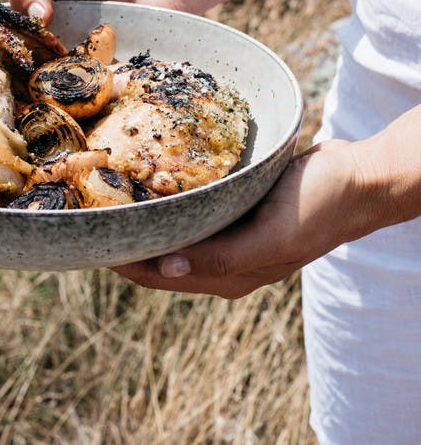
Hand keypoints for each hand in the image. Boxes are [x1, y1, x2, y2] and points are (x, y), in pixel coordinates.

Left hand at [114, 139, 370, 298]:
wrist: (358, 178)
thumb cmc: (318, 207)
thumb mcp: (271, 237)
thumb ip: (221, 259)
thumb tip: (164, 269)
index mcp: (229, 275)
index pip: (158, 274)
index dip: (121, 259)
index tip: (86, 237)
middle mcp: (225, 257)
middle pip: (159, 251)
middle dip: (125, 234)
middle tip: (89, 205)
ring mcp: (232, 230)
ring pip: (174, 226)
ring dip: (145, 212)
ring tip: (109, 187)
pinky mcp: (238, 203)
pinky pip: (194, 202)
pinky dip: (169, 192)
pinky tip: (150, 171)